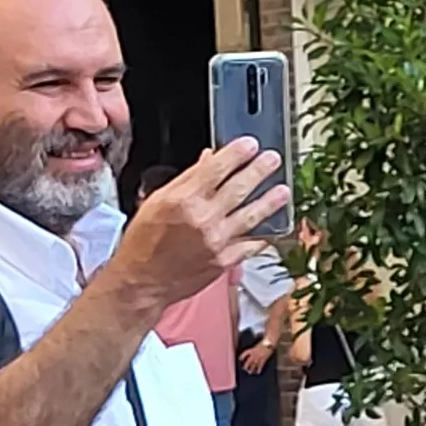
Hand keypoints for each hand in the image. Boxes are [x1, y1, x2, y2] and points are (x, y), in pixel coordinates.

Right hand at [104, 140, 288, 311]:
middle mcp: (202, 219)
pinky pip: (249, 245)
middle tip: (273, 159)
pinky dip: (262, 236)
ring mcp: (216, 241)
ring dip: (269, 202)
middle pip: (238, 188)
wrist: (142, 281)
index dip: (237, 154)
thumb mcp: (157, 201)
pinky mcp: (224, 261)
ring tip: (283, 190)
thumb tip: (209, 159)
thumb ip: (187, 179)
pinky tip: (272, 228)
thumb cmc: (144, 242)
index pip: (216, 169)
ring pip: (251, 216)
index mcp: (183, 200)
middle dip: (259, 170)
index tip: (251, 144)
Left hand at [238, 341, 272, 374]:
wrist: (269, 343)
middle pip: (248, 361)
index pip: (245, 353)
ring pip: (254, 365)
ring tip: (249, 372)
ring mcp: (258, 357)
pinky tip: (258, 372)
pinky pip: (260, 365)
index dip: (242, 356)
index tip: (240, 359)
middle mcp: (254, 354)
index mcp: (252, 350)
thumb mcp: (256, 345)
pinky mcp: (263, 359)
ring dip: (251, 369)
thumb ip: (253, 349)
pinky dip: (259, 369)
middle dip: (246, 366)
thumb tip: (252, 353)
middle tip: (244, 369)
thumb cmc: (263, 343)